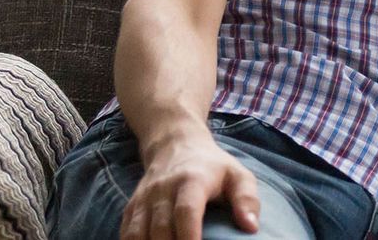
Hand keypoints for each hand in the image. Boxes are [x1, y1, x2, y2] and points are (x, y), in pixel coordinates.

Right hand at [120, 131, 260, 239]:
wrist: (175, 146)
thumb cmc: (213, 167)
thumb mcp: (238, 176)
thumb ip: (247, 200)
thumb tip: (251, 227)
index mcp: (192, 180)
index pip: (186, 211)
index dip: (189, 235)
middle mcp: (162, 189)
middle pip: (160, 228)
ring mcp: (144, 199)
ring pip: (138, 233)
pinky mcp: (132, 207)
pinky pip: (127, 233)